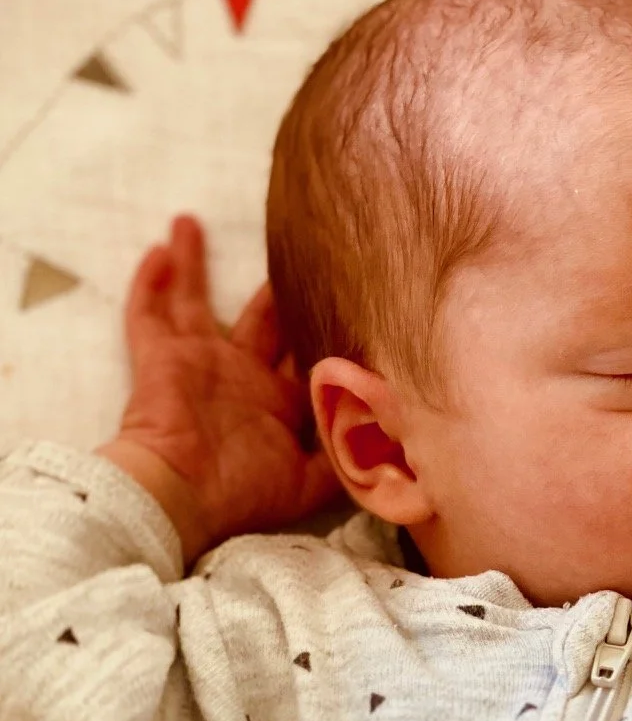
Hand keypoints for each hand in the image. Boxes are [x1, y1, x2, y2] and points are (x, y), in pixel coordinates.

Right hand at [96, 216, 341, 567]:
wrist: (180, 499)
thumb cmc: (242, 493)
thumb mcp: (310, 483)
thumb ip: (346, 456)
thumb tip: (394, 437)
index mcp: (276, 402)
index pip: (305, 355)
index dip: (323, 329)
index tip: (348, 293)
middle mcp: (239, 376)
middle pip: (261, 318)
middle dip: (274, 287)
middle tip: (294, 244)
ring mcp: (198, 362)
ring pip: (194, 302)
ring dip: (194, 263)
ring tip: (191, 221)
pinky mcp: (159, 359)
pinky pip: (147, 315)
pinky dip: (149, 285)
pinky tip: (156, 251)